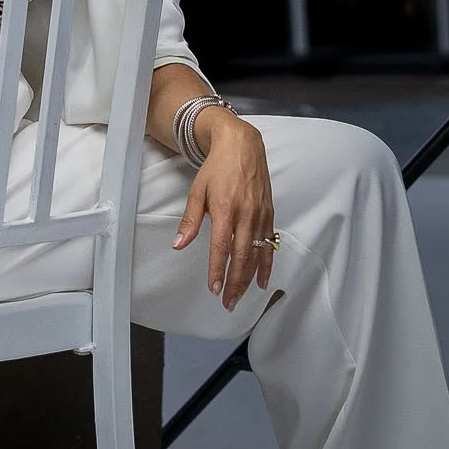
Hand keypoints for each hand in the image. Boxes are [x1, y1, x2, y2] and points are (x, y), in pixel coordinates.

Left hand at [171, 113, 276, 309]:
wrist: (242, 145)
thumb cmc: (216, 167)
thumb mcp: (197, 190)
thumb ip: (190, 219)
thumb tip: (178, 244)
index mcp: (225, 208)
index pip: (221, 246)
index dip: (218, 269)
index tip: (213, 289)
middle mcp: (246, 214)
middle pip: (242, 256)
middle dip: (235, 282)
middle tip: (227, 303)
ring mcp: (260, 215)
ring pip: (257, 254)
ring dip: (249, 278)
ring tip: (240, 297)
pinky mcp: (269, 214)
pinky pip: (269, 245)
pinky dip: (267, 264)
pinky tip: (263, 281)